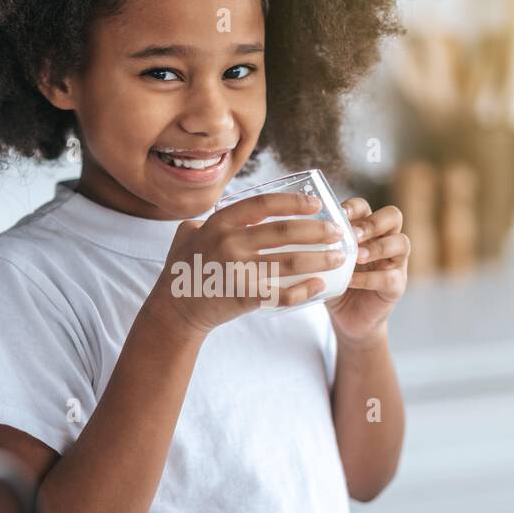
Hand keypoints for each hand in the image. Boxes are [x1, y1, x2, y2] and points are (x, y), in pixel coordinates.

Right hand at [146, 191, 347, 335]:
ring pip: (289, 261)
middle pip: (284, 232)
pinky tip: (321, 285)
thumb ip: (208, 219)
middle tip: (338, 232)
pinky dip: (304, 289)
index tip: (315, 204)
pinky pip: (281, 293)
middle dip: (317, 230)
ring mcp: (237, 270)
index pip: (263, 204)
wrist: (174, 310)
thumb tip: (230, 207)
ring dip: (319, 258)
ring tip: (339, 256)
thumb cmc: (183, 270)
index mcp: (219, 223)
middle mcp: (229, 243)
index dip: (293, 202)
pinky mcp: (244, 296)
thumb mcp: (186, 235)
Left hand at [326, 200, 409, 344]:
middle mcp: (386, 240)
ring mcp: (395, 262)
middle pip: (393, 216)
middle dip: (372, 223)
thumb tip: (298, 231)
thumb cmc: (335, 282)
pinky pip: (391, 277)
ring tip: (357, 257)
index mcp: (366, 229)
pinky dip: (370, 278)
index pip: (366, 206)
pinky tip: (352, 280)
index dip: (353, 208)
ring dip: (378, 247)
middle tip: (353, 235)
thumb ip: (319, 246)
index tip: (338, 216)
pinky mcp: (397, 286)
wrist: (347, 318)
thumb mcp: (325, 261)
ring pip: (401, 243)